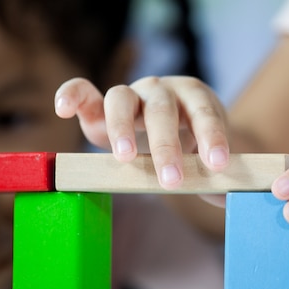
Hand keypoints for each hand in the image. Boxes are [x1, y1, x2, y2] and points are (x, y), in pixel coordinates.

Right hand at [54, 76, 230, 189]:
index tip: (218, 164)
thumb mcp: (205, 152)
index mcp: (193, 98)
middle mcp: (160, 90)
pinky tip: (63, 109)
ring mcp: (129, 93)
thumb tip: (226, 198)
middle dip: (167, 145)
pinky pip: (82, 90)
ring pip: (121, 98)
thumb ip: (214, 173)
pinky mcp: (99, 103)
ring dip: (123, 127)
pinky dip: (72, 95)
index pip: (204, 113)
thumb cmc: (190, 139)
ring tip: (125, 158)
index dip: (212, 136)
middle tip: (172, 180)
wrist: (169, 120)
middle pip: (161, 110)